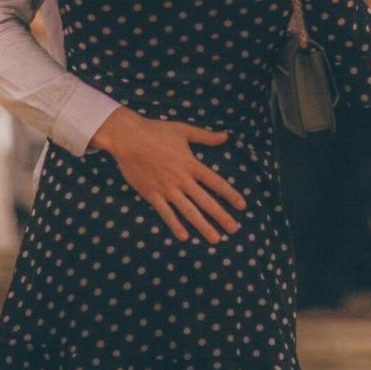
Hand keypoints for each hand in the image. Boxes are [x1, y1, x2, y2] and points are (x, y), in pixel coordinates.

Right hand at [89, 108, 244, 243]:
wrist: (128, 137)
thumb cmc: (156, 131)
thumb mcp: (183, 130)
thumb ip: (205, 136)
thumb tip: (225, 136)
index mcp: (191, 163)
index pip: (215, 182)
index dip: (230, 194)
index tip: (242, 205)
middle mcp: (181, 179)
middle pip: (205, 201)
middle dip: (221, 216)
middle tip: (234, 229)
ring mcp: (167, 188)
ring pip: (189, 211)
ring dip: (203, 226)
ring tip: (216, 238)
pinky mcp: (152, 194)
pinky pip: (166, 213)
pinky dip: (175, 225)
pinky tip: (184, 237)